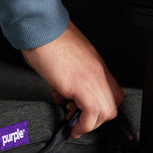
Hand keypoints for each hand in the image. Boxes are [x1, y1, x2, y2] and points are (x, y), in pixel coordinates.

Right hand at [21, 21, 122, 138]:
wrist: (39, 28)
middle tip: (79, 119)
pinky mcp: (79, 85)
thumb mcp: (62, 58)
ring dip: (90, 123)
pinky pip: (91, 114)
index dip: (100, 106)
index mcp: (94, 63)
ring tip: (74, 123)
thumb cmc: (46, 36)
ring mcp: (91, 78)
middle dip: (96, 118)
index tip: (86, 112)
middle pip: (112, 105)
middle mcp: (97, 72)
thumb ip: (66, 78)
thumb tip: (62, 95)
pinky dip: (83, 124)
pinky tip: (72, 125)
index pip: (111, 91)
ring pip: (106, 112)